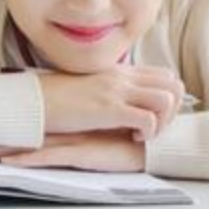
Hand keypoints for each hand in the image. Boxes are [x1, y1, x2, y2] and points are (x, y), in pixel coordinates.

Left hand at [0, 130, 144, 172]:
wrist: (155, 140)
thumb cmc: (131, 134)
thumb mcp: (103, 126)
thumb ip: (87, 120)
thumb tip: (69, 118)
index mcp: (69, 120)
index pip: (32, 118)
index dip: (7, 118)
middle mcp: (66, 127)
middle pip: (23, 128)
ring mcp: (71, 139)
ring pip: (29, 143)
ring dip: (2, 148)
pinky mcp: (79, 153)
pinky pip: (47, 158)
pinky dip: (26, 160)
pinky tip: (7, 162)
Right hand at [38, 66, 185, 141]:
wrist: (34, 100)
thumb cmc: (56, 97)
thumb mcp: (89, 85)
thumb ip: (109, 87)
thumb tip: (123, 100)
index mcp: (118, 71)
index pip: (164, 75)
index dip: (168, 97)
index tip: (155, 115)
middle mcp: (122, 77)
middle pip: (174, 84)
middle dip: (174, 110)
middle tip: (155, 126)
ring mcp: (117, 91)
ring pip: (167, 99)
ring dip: (163, 121)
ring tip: (145, 134)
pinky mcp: (110, 109)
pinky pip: (148, 119)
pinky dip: (147, 132)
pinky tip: (131, 137)